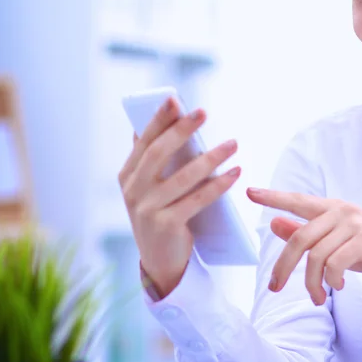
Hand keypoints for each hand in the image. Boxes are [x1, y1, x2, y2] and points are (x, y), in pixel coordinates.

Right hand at [118, 97, 240, 297]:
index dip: (159, 119)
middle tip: (204, 112)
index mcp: (127, 175)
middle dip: (182, 130)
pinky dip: (217, 186)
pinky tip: (234, 173)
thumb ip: (154, 161)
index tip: (175, 99)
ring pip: (182, 177)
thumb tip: (165, 124)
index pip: (144, 141)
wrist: (160, 262)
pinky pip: (196, 200)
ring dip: (211, 158)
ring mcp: (146, 210)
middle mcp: (132, 190)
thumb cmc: (161, 216)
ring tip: (233, 144)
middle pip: (159, 153)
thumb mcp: (151, 188)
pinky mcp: (165, 226)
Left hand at [246, 188, 361, 305]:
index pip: (297, 200)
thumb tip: (274, 223)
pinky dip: (331, 280)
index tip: (250, 192)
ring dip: (311, 283)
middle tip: (275, 288)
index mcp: (331, 208)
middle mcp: (341, 211)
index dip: (273, 197)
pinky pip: (335, 264)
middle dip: (283, 266)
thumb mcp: (334, 242)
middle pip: (299, 238)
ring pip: (316, 256)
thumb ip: (306, 231)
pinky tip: (337, 287)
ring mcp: (355, 223)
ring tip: (318, 297)